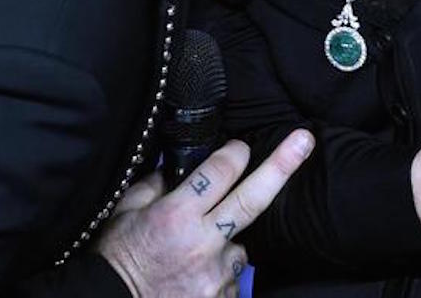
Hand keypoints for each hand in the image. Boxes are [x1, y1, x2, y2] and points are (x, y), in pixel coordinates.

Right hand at [96, 130, 314, 297]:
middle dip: (282, 166)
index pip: (220, 171)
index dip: (234, 153)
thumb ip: (155, 185)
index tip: (241, 147)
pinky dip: (219, 273)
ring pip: (240, 246)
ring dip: (226, 242)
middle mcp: (202, 242)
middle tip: (304, 141)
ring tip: (192, 255)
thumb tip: (178, 168)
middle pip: (252, 198)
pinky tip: (194, 277)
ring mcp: (215, 276)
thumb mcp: (125, 212)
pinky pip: (231, 279)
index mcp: (176, 214)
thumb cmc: (116, 259)